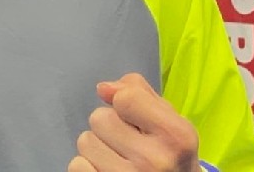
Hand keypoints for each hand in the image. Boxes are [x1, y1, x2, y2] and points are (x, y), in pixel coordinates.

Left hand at [68, 73, 199, 171]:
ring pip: (85, 141)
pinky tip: (109, 170)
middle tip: (128, 143)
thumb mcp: (168, 119)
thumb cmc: (168, 153)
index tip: (135, 117)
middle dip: (109, 126)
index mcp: (176, 136)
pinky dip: (88, 166)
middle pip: (99, 118)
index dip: (124, 102)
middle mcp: (155, 160)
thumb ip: (139, 93)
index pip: (125, 98)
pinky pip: (77, 165)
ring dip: (98, 147)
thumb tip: (103, 89)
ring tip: (119, 159)